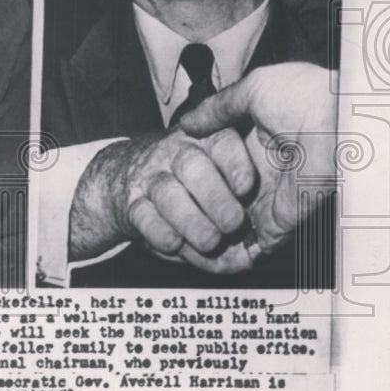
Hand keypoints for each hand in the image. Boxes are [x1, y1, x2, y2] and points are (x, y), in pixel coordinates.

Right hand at [69, 127, 255, 270]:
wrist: (136, 183)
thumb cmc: (198, 189)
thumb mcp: (223, 184)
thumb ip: (243, 210)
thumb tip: (258, 250)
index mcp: (206, 141)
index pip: (221, 142)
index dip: (235, 164)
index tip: (246, 189)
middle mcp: (175, 152)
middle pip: (191, 165)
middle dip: (214, 197)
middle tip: (232, 224)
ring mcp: (150, 176)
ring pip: (166, 192)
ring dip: (190, 220)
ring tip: (209, 242)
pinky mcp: (131, 203)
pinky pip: (143, 216)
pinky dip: (160, 233)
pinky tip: (176, 245)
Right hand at [180, 62, 338, 255]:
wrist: (339, 127)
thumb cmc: (303, 99)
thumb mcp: (254, 89)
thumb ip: (218, 108)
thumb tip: (186, 124)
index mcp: (256, 138)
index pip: (215, 160)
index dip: (191, 166)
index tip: (169, 169)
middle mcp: (261, 172)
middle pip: (217, 193)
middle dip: (193, 200)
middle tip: (165, 201)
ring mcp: (269, 200)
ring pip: (227, 223)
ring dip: (203, 228)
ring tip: (173, 229)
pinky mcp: (277, 224)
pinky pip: (247, 246)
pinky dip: (223, 253)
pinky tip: (192, 248)